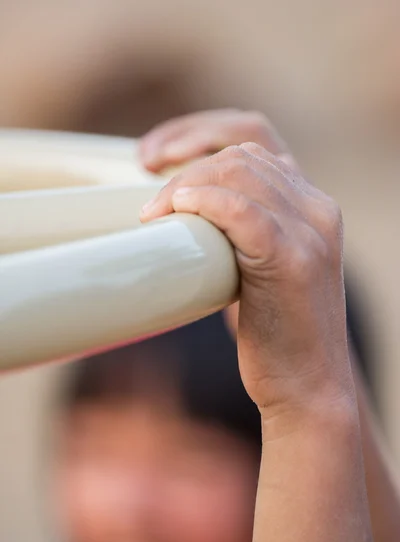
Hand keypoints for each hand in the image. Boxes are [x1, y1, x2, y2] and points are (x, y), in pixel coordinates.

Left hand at [139, 109, 299, 337]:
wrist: (308, 385)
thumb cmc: (274, 331)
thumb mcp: (262, 267)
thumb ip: (242, 230)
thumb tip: (185, 207)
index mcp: (313, 206)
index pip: (254, 144)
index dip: (200, 139)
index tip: (157, 160)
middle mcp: (318, 209)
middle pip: (241, 155)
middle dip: (184, 158)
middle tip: (147, 191)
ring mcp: (310, 232)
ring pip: (238, 174)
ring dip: (184, 185)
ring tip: (154, 212)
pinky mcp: (293, 260)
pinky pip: (241, 210)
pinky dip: (202, 202)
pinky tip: (174, 213)